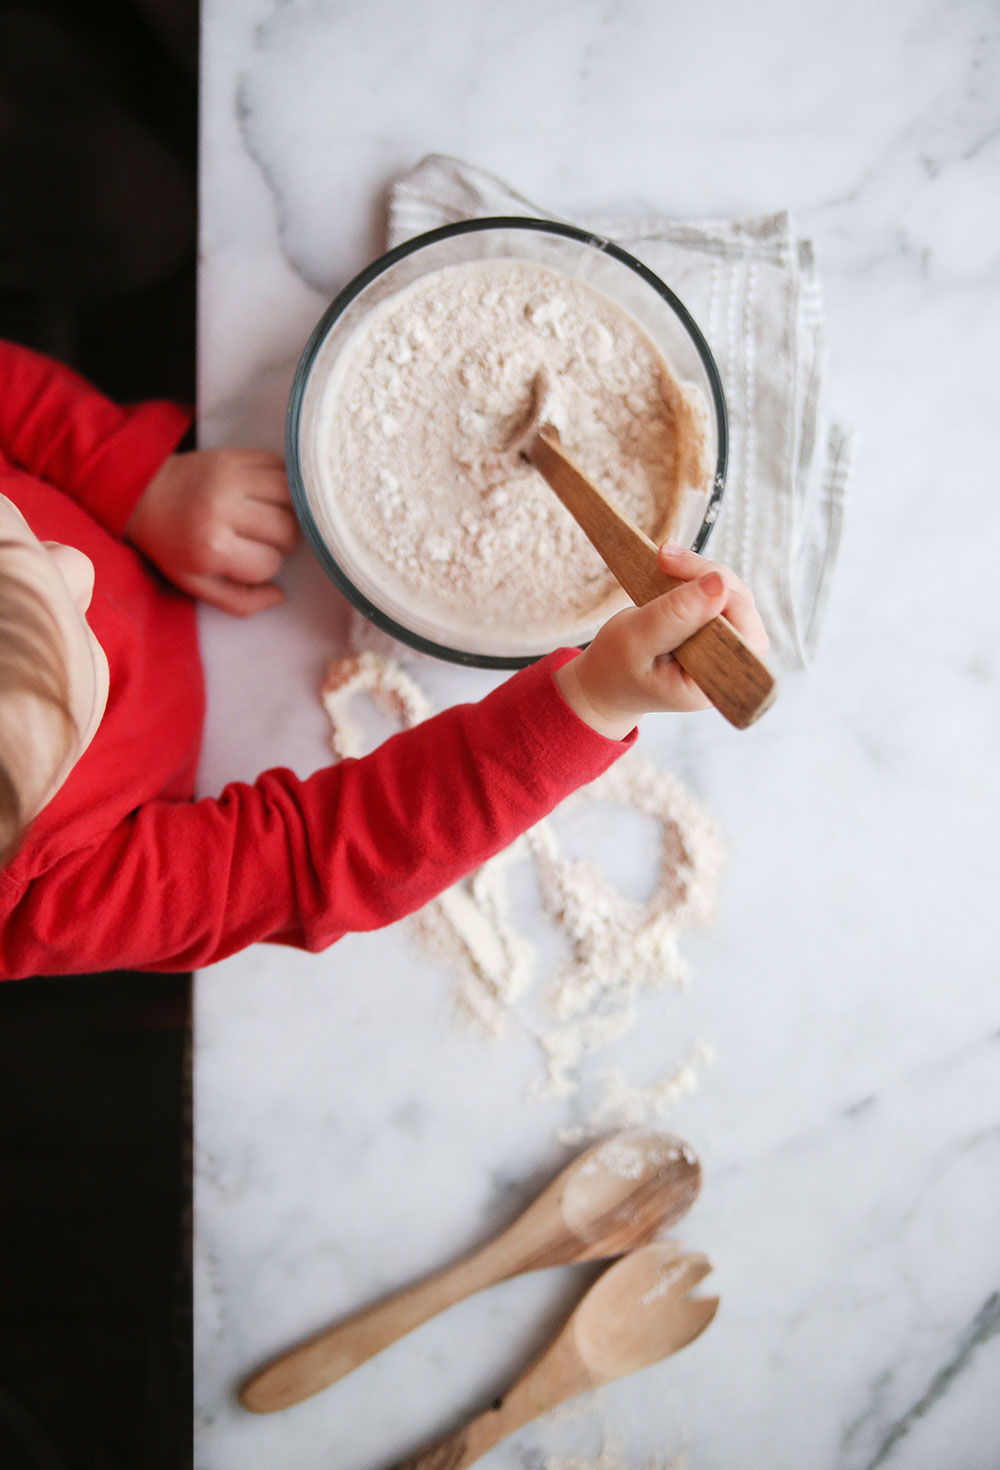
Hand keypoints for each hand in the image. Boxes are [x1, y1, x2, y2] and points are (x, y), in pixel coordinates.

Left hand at [125, 449, 299, 614]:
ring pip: (290, 496)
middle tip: (268, 541)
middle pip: (286, 530)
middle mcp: (222, 508)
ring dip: (291, 511)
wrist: (143, 494)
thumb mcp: (197, 584)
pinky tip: (272, 496)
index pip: (269, 563)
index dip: (267, 567)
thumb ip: (239, 601)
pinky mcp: (234, 455)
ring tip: (276, 518)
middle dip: (284, 541)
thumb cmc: (172, 545)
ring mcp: (229, 477)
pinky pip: (280, 468)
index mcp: (211, 547)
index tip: (251, 561)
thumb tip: (279, 596)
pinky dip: (285, 483)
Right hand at [555, 545, 769, 739]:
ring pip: (733, 594)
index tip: (678, 572)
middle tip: (666, 559)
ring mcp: (723, 646)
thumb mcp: (636, 640)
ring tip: (665, 562)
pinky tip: (673, 570)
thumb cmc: (617, 667)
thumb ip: (675, 615)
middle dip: (708, 577)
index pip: (745, 637)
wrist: (608, 677)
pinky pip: (720, 592)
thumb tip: (719, 584)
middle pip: (743, 609)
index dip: (724, 598)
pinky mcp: (715, 628)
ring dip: (701, 572)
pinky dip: (697, 576)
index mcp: (711, 685)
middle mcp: (726, 667)